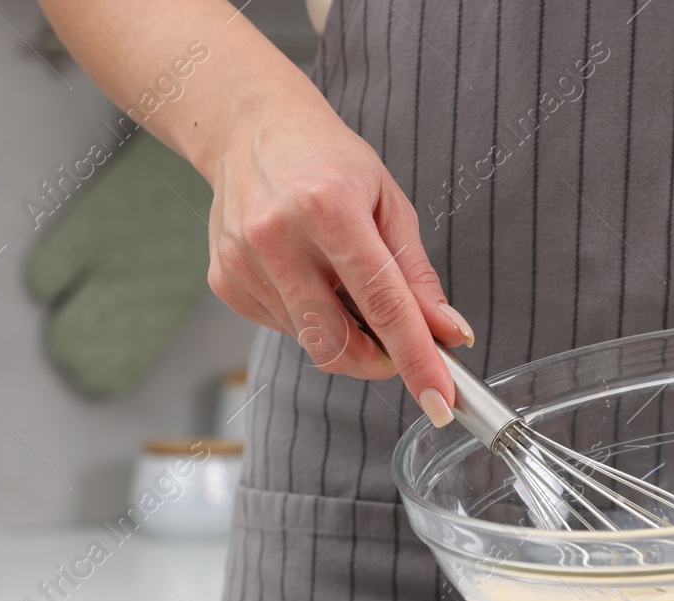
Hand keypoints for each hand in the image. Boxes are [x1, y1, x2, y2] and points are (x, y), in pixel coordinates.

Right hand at [201, 83, 470, 423]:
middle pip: (337, 344)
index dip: (415, 359)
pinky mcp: (224, 281)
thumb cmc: (327, 160)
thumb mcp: (388, 203)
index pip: (383, 304)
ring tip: (338, 279)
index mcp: (328, 207)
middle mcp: (278, 235)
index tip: (440, 399)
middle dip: (376, 361)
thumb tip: (448, 332)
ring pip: (311, 343)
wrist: (250, 127)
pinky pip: (282, 329)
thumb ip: (417, 276)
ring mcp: (244, 262)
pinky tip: (304, 275)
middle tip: (395, 343)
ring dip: (340, 332)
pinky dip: (307, 317)